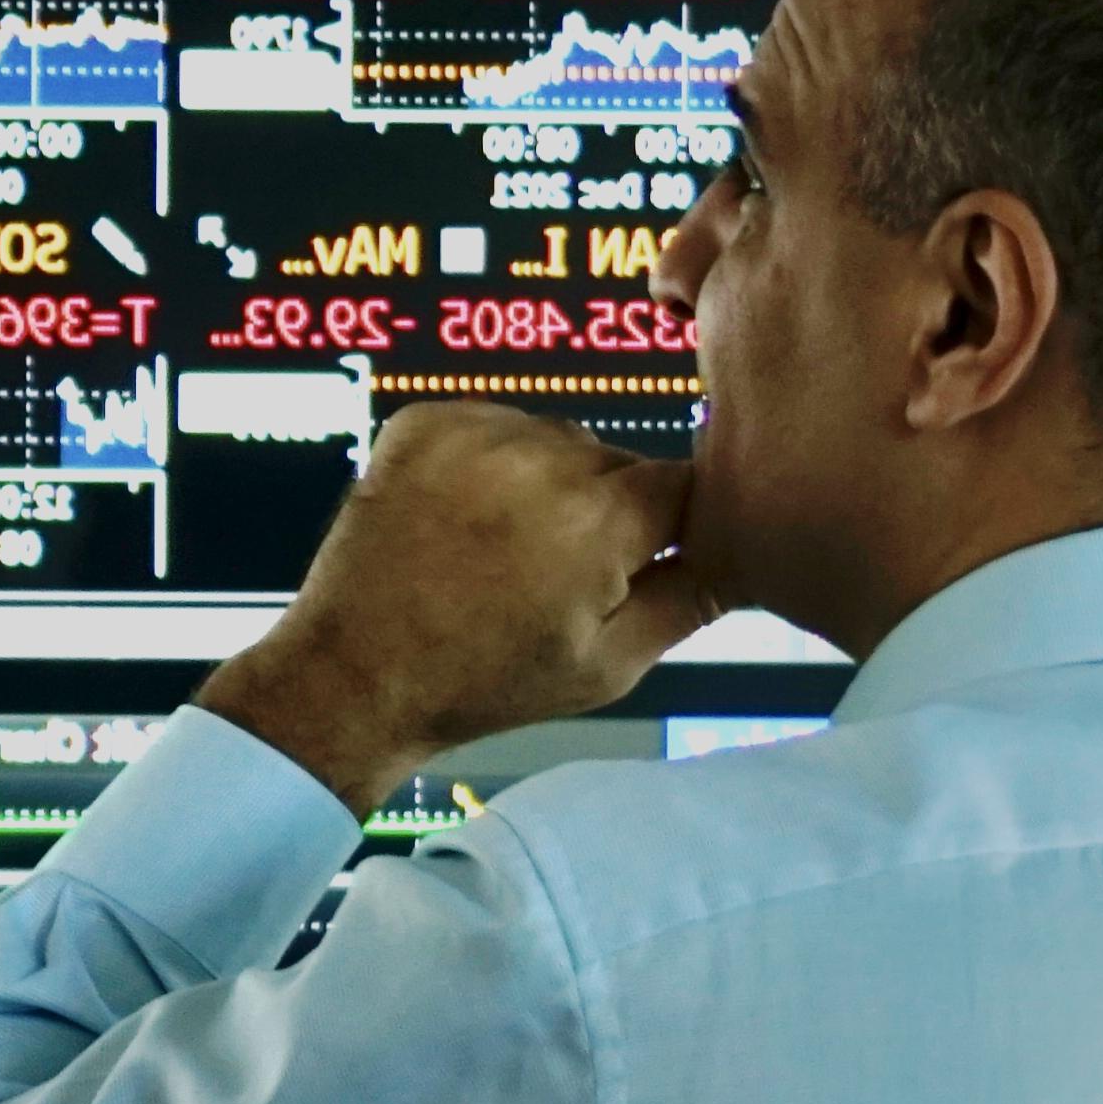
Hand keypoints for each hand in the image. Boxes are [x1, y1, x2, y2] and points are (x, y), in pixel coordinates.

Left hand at [202, 403, 717, 808]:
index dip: (672, 527)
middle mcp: (544, 455)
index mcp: (601, 518)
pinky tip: (462, 524)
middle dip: (606, 511)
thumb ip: (689, 600)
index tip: (643, 562)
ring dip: (548, 483)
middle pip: (618, 463)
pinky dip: (490, 465)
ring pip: (557, 442)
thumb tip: (747, 553)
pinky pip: (494, 427)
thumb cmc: (486, 682)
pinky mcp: (426, 421)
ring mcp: (478, 431)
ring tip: (502, 553)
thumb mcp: (608, 665)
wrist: (355, 676)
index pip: (684, 488)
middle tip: (556, 577)